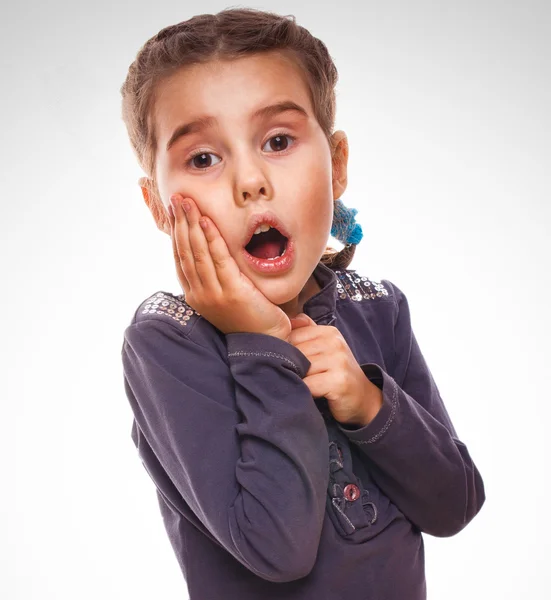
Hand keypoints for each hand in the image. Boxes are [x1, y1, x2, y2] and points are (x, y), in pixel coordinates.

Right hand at [168, 194, 291, 338]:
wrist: (265, 345)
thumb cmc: (250, 321)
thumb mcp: (227, 298)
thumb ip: (218, 279)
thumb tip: (216, 255)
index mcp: (196, 296)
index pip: (180, 259)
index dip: (176, 233)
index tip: (173, 213)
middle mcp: (200, 295)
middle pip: (185, 251)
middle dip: (179, 222)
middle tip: (176, 199)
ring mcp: (213, 294)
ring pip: (197, 252)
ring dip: (191, 224)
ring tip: (186, 202)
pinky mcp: (232, 292)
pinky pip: (218, 259)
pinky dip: (210, 238)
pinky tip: (205, 220)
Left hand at [288, 313, 382, 425]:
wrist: (362, 397)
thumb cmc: (337, 372)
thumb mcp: (324, 348)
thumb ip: (306, 331)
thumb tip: (287, 321)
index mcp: (329, 332)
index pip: (292, 335)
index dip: (285, 351)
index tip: (289, 361)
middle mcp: (335, 343)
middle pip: (294, 352)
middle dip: (290, 366)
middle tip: (297, 376)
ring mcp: (339, 361)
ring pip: (300, 368)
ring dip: (297, 379)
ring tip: (305, 384)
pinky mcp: (339, 381)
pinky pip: (308, 384)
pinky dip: (304, 391)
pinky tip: (310, 394)